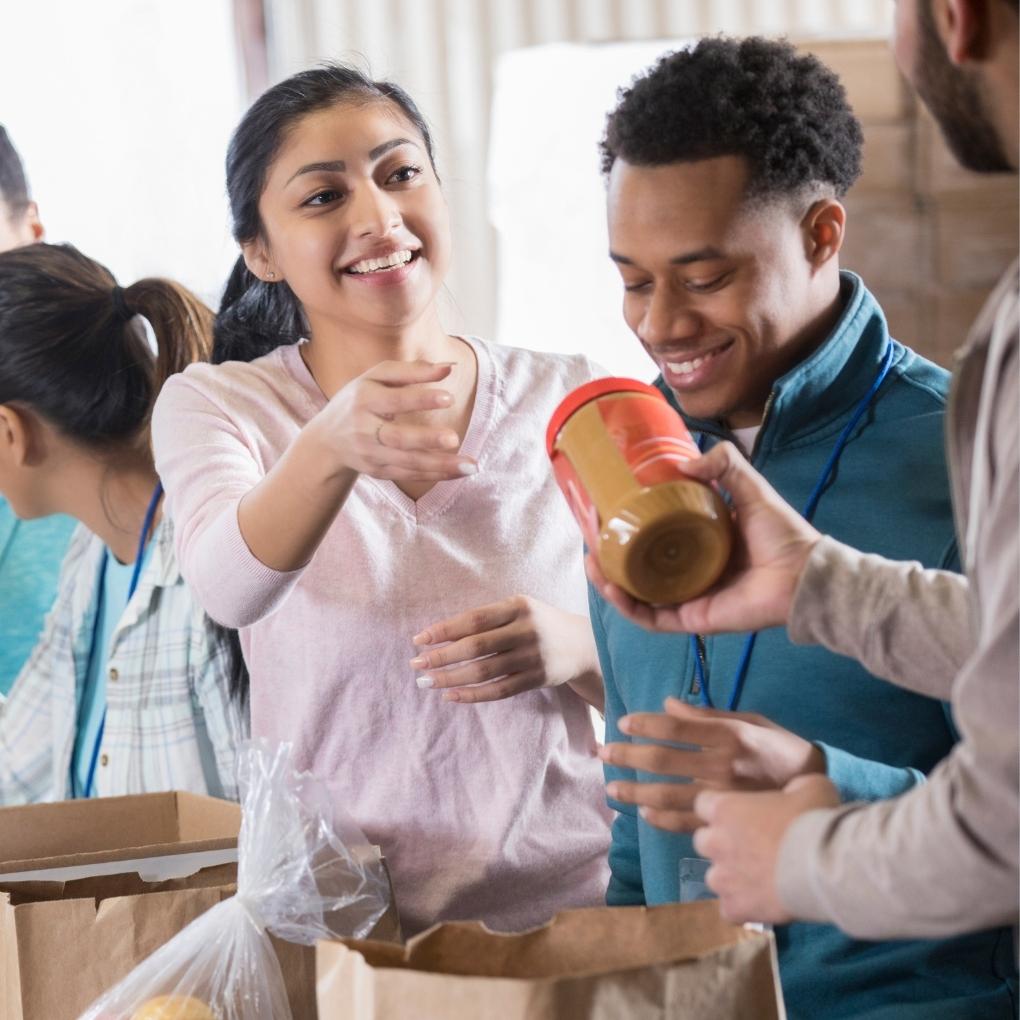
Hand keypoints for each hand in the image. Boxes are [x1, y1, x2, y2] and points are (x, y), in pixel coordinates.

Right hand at [310, 360, 476, 482]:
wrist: (326, 440)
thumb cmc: (359, 399)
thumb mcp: (376, 378)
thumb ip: (412, 370)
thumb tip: (449, 367)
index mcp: (364, 399)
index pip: (395, 399)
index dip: (421, 399)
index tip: (449, 397)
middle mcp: (365, 429)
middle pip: (397, 437)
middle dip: (426, 439)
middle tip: (454, 438)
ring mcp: (371, 454)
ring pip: (407, 462)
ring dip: (440, 465)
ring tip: (471, 465)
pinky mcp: (378, 471)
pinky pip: (409, 474)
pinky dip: (435, 474)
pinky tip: (459, 471)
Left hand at [411, 596, 602, 705]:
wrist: (583, 644)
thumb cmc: (538, 623)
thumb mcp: (519, 610)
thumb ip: (487, 619)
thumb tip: (439, 636)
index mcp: (518, 606)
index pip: (474, 619)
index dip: (444, 630)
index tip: (418, 640)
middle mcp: (527, 630)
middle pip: (476, 646)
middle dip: (442, 656)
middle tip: (416, 665)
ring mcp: (534, 656)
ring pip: (485, 671)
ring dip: (451, 678)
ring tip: (427, 682)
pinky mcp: (538, 679)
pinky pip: (500, 691)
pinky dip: (473, 695)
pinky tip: (452, 696)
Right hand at [586, 441, 819, 633]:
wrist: (804, 574)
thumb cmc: (783, 534)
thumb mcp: (751, 487)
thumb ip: (725, 465)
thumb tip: (684, 462)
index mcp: (699, 543)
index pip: (655, 538)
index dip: (628, 529)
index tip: (607, 515)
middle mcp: (690, 571)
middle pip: (639, 569)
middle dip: (610, 559)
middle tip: (592, 542)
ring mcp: (689, 597)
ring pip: (638, 596)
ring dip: (610, 584)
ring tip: (592, 564)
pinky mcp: (693, 619)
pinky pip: (653, 619)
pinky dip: (630, 607)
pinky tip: (613, 589)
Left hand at [600, 698, 824, 830]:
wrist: (820, 790)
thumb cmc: (782, 750)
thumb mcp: (751, 721)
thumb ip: (708, 715)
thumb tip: (667, 704)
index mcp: (729, 735)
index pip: (676, 728)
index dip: (645, 724)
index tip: (623, 722)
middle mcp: (722, 765)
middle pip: (663, 760)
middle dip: (627, 755)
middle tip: (602, 752)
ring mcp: (723, 798)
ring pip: (667, 795)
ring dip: (634, 791)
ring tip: (612, 788)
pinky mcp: (728, 823)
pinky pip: (686, 824)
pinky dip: (660, 819)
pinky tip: (644, 813)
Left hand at [691, 773, 840, 923]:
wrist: (825, 866)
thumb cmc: (814, 819)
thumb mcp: (810, 787)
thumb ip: (791, 789)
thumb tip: (794, 795)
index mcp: (725, 809)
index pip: (703, 804)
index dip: (721, 810)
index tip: (740, 815)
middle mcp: (716, 842)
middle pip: (703, 841)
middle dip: (721, 843)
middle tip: (751, 847)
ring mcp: (723, 878)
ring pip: (713, 877)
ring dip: (730, 877)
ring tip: (758, 880)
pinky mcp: (736, 908)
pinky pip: (729, 909)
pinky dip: (742, 908)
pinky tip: (762, 904)